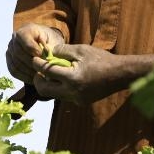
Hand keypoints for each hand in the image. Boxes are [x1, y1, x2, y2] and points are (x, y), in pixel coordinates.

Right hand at [7, 23, 63, 83]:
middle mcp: (15, 38)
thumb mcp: (54, 41)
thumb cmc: (51, 41)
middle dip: (31, 63)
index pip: (25, 40)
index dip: (34, 50)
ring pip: (15, 63)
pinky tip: (33, 79)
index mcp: (27, 29)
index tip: (43, 57)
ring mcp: (10, 49)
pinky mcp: (9, 59)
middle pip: (18, 53)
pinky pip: (13, 70)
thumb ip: (51, 47)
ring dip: (28, 72)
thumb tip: (46, 52)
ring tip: (40, 76)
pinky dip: (23, 77)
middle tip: (42, 70)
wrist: (45, 42)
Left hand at [31, 44, 153, 104]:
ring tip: (51, 73)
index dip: (37, 64)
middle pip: (44, 90)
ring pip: (54, 94)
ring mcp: (77, 99)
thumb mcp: (81, 50)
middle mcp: (72, 92)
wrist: (120, 74)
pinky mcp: (81, 102)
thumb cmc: (101, 59)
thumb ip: (62, 51)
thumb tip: (48, 52)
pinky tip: (65, 78)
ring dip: (49, 84)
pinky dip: (61, 87)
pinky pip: (64, 96)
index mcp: (72, 78)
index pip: (47, 72)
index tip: (34, 59)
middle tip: (38, 71)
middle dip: (38, 80)